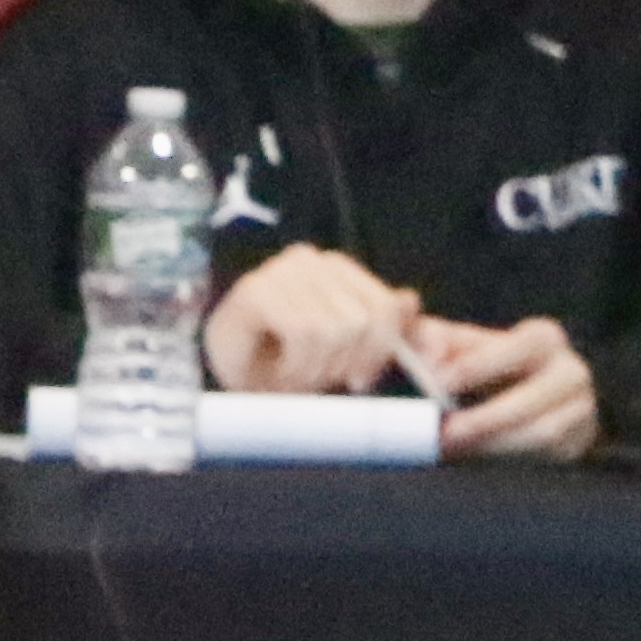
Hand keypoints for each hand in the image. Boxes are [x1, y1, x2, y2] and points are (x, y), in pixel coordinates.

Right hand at [205, 245, 421, 396]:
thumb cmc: (285, 362)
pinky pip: (306, 333)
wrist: (230, 379)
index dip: (381, 349)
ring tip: (297, 372)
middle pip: (366, 320)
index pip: (386, 305)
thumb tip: (410, 300)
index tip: (362, 376)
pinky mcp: (258, 290)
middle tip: (319, 376)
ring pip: (337, 329)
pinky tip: (281, 367)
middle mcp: (310, 260)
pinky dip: (297, 363)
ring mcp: (281, 271)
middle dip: (346, 362)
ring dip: (318, 366)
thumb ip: (380, 325)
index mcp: (336, 269)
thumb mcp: (344, 348)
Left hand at [414, 314, 597, 462]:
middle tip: (445, 434)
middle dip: (486, 419)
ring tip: (453, 450)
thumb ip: (433, 340)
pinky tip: (477, 459)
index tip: (440, 383)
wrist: (519, 401)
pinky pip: (547, 458)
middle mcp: (572, 371)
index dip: (481, 365)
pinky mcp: (577, 444)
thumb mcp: (456, 346)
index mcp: (543, 339)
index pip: (520, 347)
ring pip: (543, 434)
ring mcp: (580, 410)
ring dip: (494, 445)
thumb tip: (429, 357)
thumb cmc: (478, 369)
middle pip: (534, 400)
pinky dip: (509, 461)